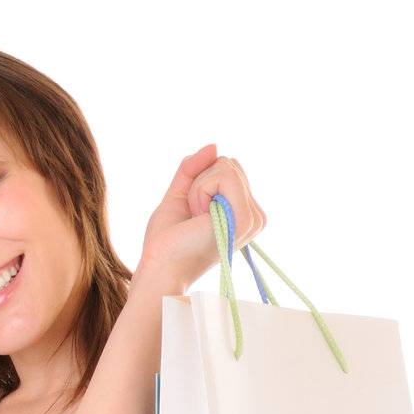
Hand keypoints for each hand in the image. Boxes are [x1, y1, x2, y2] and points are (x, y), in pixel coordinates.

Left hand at [136, 144, 266, 294]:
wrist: (160, 269)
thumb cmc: (166, 241)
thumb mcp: (179, 195)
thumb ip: (193, 169)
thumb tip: (214, 145)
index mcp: (243, 212)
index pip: (228, 167)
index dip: (201, 180)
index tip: (192, 212)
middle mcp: (254, 215)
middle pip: (229, 163)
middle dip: (200, 181)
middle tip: (192, 215)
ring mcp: (252, 217)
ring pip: (226, 166)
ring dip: (198, 188)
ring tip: (195, 218)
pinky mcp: (245, 217)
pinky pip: (223, 175)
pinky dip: (200, 191)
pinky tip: (198, 216)